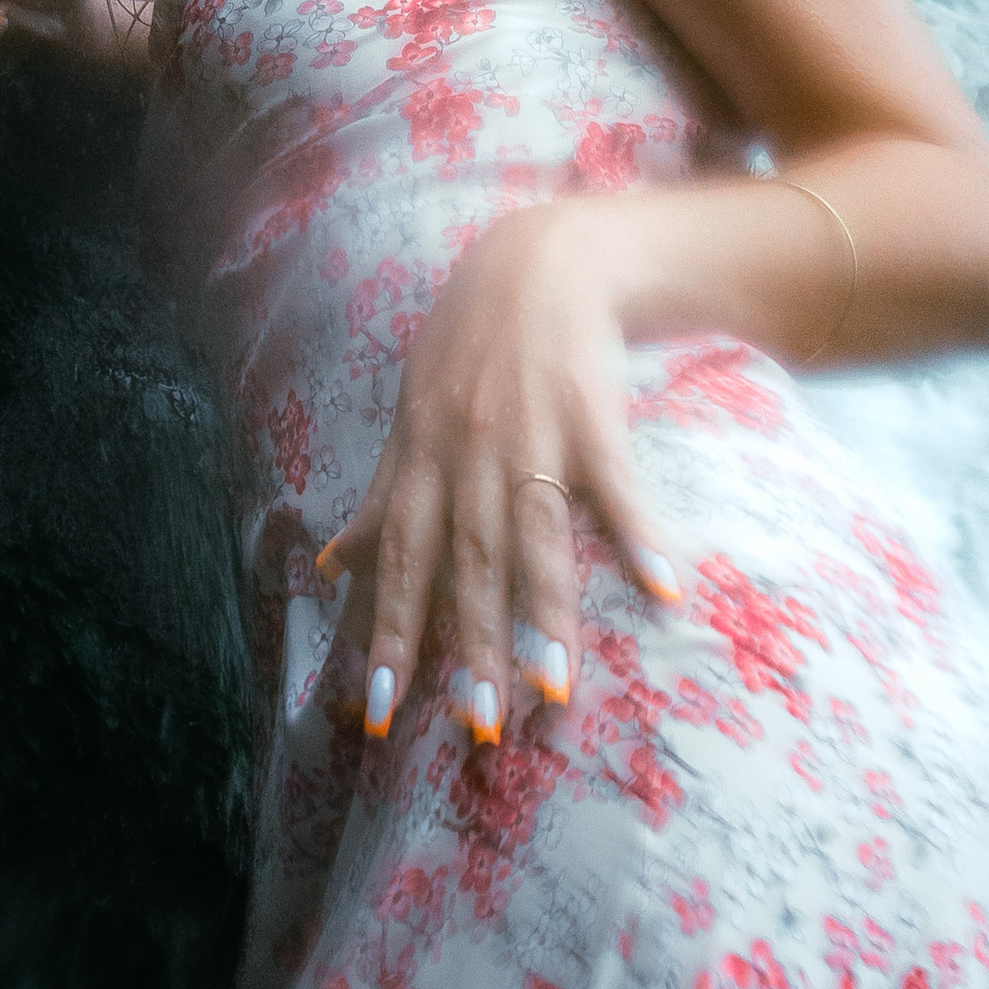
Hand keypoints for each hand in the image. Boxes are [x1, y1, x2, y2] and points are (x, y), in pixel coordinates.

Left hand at [316, 199, 680, 749]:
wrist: (539, 260)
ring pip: (537, 533)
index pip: (401, 559)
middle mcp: (472, 453)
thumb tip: (327, 565)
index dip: (388, 632)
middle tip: (477, 728)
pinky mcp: (594, 414)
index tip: (379, 711)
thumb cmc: (467, 348)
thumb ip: (379, 497)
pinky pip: (617, 481)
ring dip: (548, 612)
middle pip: (470, 561)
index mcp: (424, 459)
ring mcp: (535, 432)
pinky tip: (661, 585)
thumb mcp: (411, 416)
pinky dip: (639, 531)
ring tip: (556, 687)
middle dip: (470, 645)